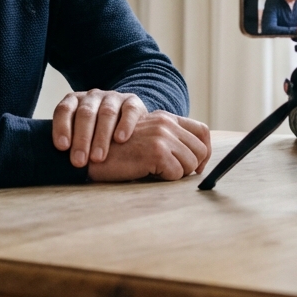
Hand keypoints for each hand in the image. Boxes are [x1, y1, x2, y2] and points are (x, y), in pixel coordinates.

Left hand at [53, 89, 146, 166]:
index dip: (62, 127)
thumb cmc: (96, 136)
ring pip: (106, 113)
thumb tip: (57, 166)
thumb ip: (71, 143)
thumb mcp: (80, 135)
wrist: (128, 126)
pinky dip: (125, 125)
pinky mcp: (132, 102)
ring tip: (98, 157)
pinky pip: (129, 110)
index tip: (62, 147)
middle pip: (85, 113)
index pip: (64, 110)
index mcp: (75, 102)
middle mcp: (93, 97)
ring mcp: (113, 98)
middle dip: (81, 138)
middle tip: (79, 161)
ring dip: (101, 136)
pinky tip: (121, 140)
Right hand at [88, 112, 212, 181]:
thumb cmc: (118, 152)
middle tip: (172, 174)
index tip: (196, 167)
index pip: (202, 131)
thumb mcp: (147, 138)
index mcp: (165, 117)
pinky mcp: (156, 151)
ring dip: (176, 174)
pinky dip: (165, 179)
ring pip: (191, 163)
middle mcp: (166, 122)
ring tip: (155, 172)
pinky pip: (176, 174)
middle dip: (191, 167)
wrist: (91, 154)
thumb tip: (196, 162)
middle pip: (201, 150)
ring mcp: (162, 135)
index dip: (204, 152)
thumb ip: (168, 141)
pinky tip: (147, 174)